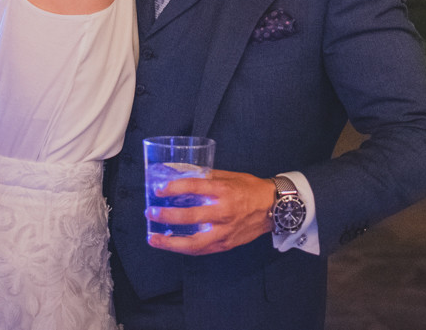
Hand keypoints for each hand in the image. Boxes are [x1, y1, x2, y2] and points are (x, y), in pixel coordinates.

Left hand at [145, 170, 275, 255]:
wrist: (274, 208)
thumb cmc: (251, 189)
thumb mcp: (230, 176)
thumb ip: (207, 177)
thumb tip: (183, 175)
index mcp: (224, 190)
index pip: (194, 187)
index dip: (174, 188)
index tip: (159, 189)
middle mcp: (224, 212)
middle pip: (191, 216)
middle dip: (167, 216)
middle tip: (151, 213)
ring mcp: (225, 231)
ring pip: (194, 242)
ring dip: (170, 242)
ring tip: (154, 239)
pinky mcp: (226, 244)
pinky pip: (202, 249)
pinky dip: (185, 248)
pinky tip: (172, 245)